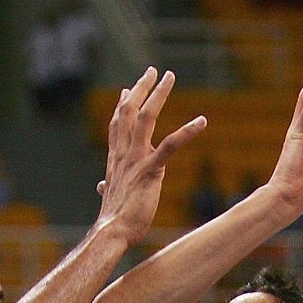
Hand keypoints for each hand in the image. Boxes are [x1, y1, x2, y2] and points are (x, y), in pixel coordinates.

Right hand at [97, 67, 206, 245]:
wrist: (113, 232)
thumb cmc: (114, 221)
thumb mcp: (110, 198)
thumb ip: (107, 187)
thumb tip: (101, 186)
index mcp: (115, 160)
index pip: (117, 125)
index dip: (122, 105)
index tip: (126, 89)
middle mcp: (124, 154)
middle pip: (129, 111)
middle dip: (141, 88)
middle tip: (153, 70)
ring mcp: (136, 159)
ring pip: (146, 117)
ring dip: (158, 94)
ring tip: (169, 76)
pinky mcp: (151, 170)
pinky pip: (171, 145)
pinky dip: (188, 131)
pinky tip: (202, 121)